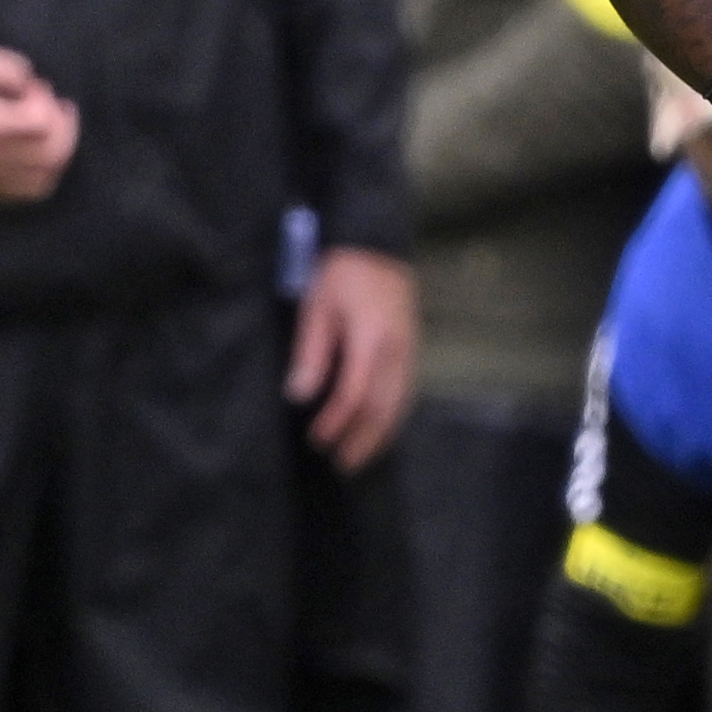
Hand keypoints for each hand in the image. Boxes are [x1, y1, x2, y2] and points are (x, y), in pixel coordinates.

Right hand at [0, 43, 78, 202]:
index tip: (33, 85)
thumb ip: (9, 67)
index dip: (46, 100)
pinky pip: (25, 192)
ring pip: (44, 177)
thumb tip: (33, 82)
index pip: (42, 122)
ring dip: (59, 152)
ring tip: (55, 130)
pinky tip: (40, 156)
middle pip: (53, 154)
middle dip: (65, 126)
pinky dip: (43, 175)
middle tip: (58, 106)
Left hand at [290, 248, 418, 471]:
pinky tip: (380, 431)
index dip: (336, 421)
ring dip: (380, 436)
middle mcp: (396, 350)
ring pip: (400, 404)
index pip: (354, 392)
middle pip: (383, 407)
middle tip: (341, 464)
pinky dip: (393, 418)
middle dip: (362, 440)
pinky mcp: (412, 351)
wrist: (378, 246)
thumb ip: (310, 353)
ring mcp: (409, 352)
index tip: (317, 439)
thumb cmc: (341, 274)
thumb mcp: (316, 307)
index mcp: (370, 338)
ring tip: (360, 457)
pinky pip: (406, 393)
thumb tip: (299, 395)